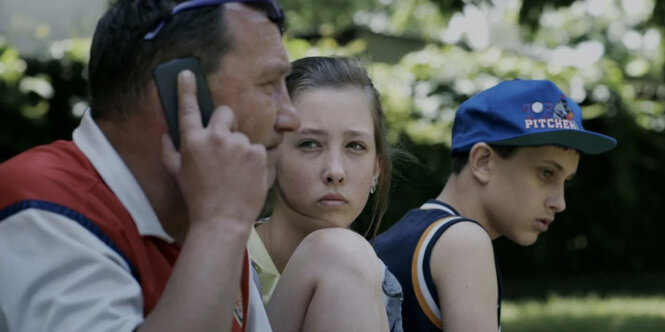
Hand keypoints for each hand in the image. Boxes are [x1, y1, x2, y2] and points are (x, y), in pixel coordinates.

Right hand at [162, 70, 267, 225]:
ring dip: (239, 147)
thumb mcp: (177, 175)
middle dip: (225, 121)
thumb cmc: (197, 198)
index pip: (188, 108)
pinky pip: (256, 148)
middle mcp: (216, 137)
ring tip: (234, 172)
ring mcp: (239, 144)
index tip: (186, 73)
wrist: (223, 220)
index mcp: (192, 141)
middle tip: (223, 142)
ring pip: (241, 135)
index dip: (186, 88)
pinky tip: (245, 175)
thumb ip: (170, 151)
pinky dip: (252, 159)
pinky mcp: (258, 153)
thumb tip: (167, 134)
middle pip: (224, 112)